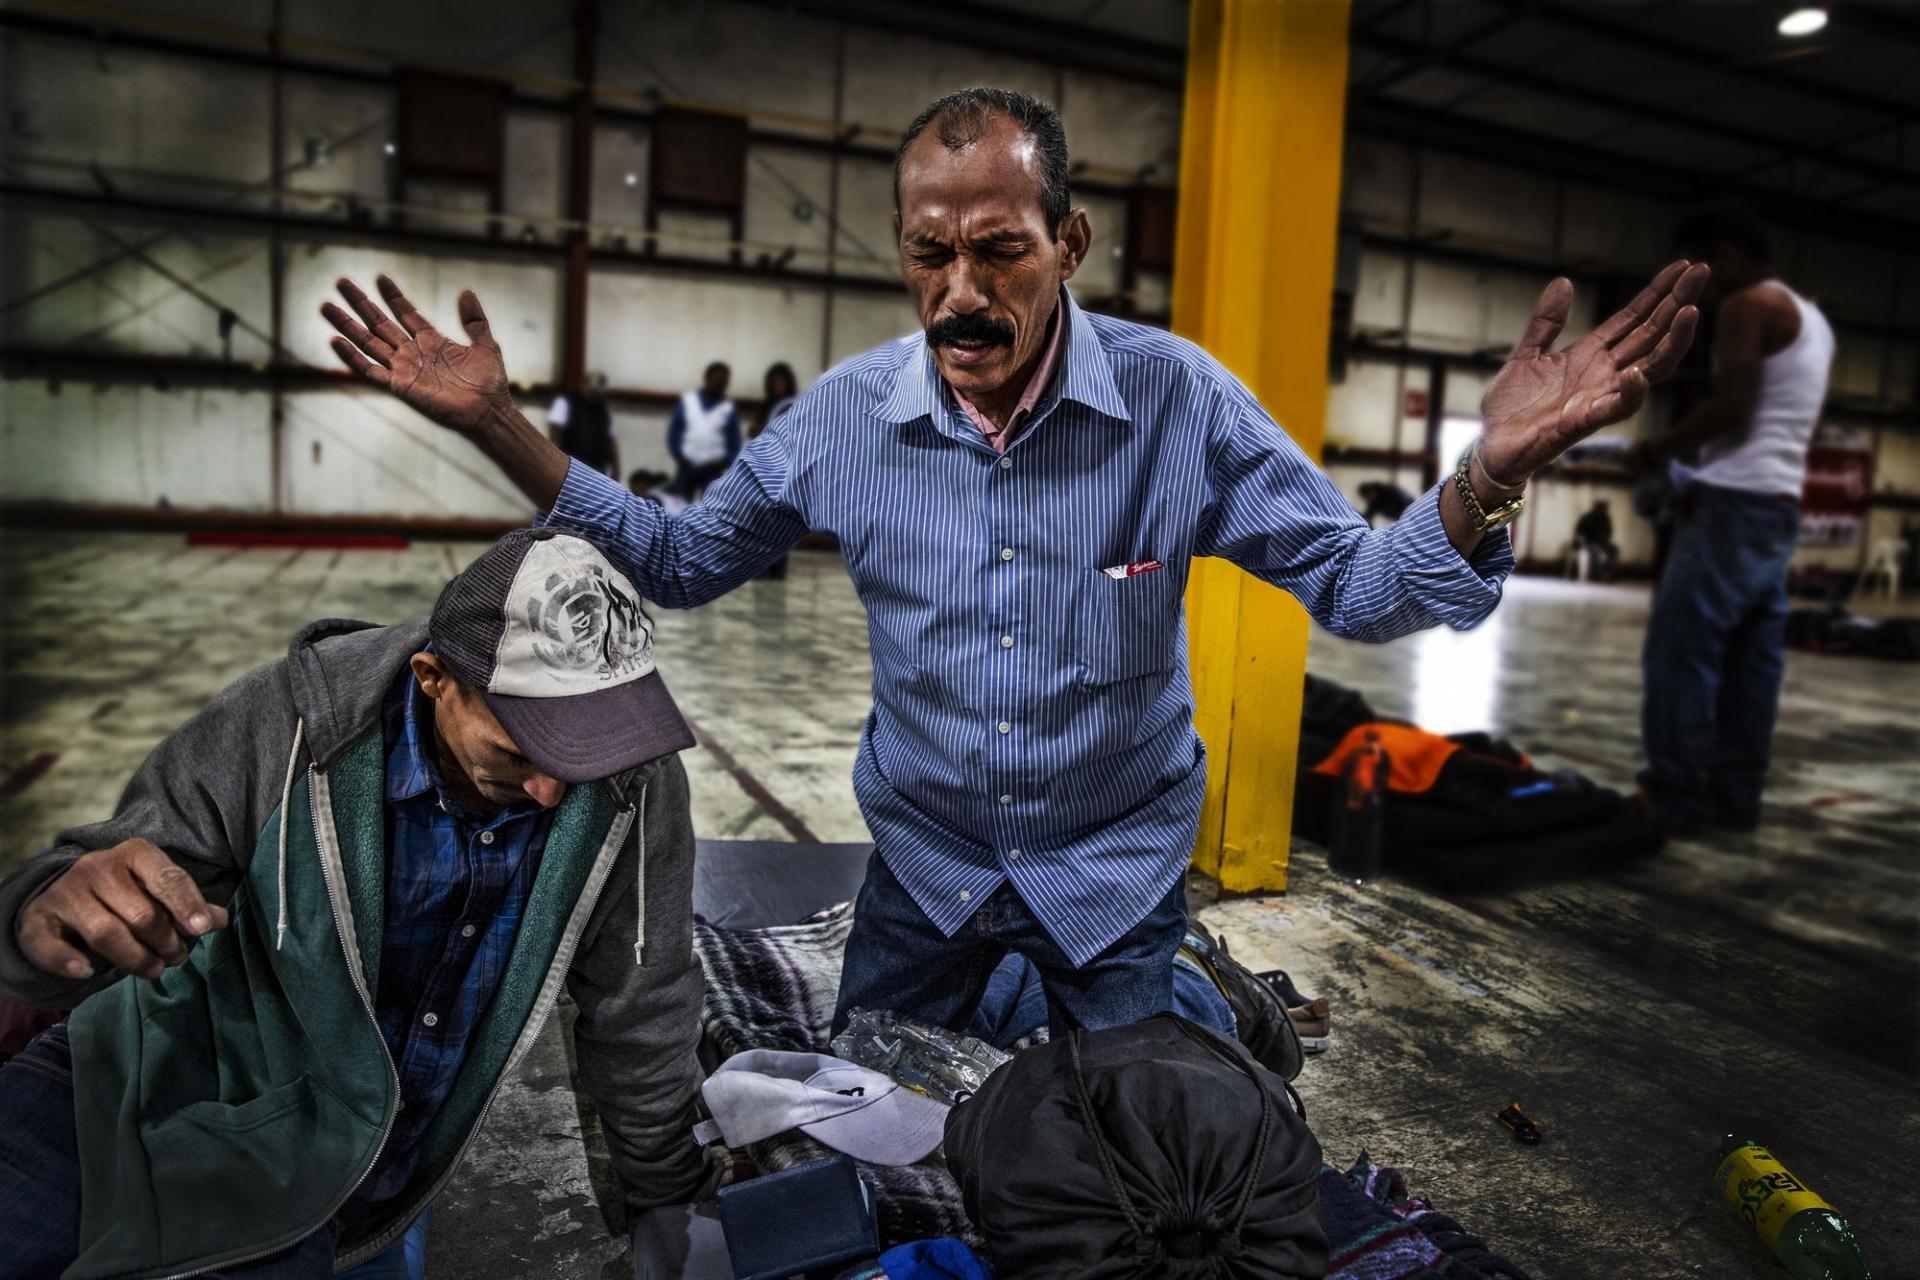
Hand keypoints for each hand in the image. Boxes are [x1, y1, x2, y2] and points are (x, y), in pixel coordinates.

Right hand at [17, 839, 228, 980]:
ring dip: (135, 959)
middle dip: (165, 941)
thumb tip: (219, 920)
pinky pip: (50, 944)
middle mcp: (96, 867)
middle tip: (177, 957)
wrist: (63, 893)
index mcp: (133, 853)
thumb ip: (187, 904)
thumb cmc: (124, 892)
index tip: (203, 929)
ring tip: (155, 969)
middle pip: (140, 914)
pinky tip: (87, 972)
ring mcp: (65, 893)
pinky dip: (67, 961)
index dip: (187, 904)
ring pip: (105, 933)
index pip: (166, 878)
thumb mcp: (156, 890)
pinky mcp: (38, 919)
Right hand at [323, 276, 512, 434]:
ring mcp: (404, 369)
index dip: (393, 296)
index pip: (406, 313)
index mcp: (432, 342)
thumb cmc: (489, 383)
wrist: (488, 411)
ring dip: (347, 325)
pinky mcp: (399, 386)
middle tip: (341, 282)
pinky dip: (352, 357)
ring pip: (368, 342)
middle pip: (380, 323)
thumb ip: (474, 320)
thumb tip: (466, 291)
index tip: (380, 277)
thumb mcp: (486, 344)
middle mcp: (413, 353)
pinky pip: (370, 370)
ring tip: (326, 306)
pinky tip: (336, 340)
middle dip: (360, 303)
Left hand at [1478, 260, 1707, 485]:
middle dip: (1677, 304)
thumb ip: (1545, 322)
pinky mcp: (1583, 423)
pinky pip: (1616, 408)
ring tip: (1690, 312)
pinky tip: (1640, 373)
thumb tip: (1564, 281)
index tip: (1685, 265)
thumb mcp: (1526, 354)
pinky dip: (1631, 391)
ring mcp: (1598, 398)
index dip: (1658, 293)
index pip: (1634, 319)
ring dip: (1672, 343)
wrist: (1489, 446)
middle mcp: (1603, 375)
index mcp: (1590, 355)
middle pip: (1651, 335)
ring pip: (1650, 369)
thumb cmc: (1510, 406)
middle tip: (1702, 272)